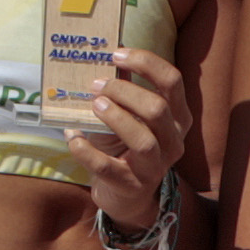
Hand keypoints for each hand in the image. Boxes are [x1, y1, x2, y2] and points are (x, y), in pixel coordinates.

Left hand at [65, 46, 190, 230]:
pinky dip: (86, 150)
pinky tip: (72, 136)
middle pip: (157, 109)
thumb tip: (104, 56)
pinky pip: (108, 167)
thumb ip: (124, 90)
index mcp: (177, 117)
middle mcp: (173, 141)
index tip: (117, 54)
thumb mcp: (131, 116)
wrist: (126, 195)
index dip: (146, 63)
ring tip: (94, 105)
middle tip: (97, 85)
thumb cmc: (125, 146)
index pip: (173, 81)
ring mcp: (155, 167)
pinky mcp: (132, 186)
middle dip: (124, 91)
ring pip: (143, 140)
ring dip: (115, 118)